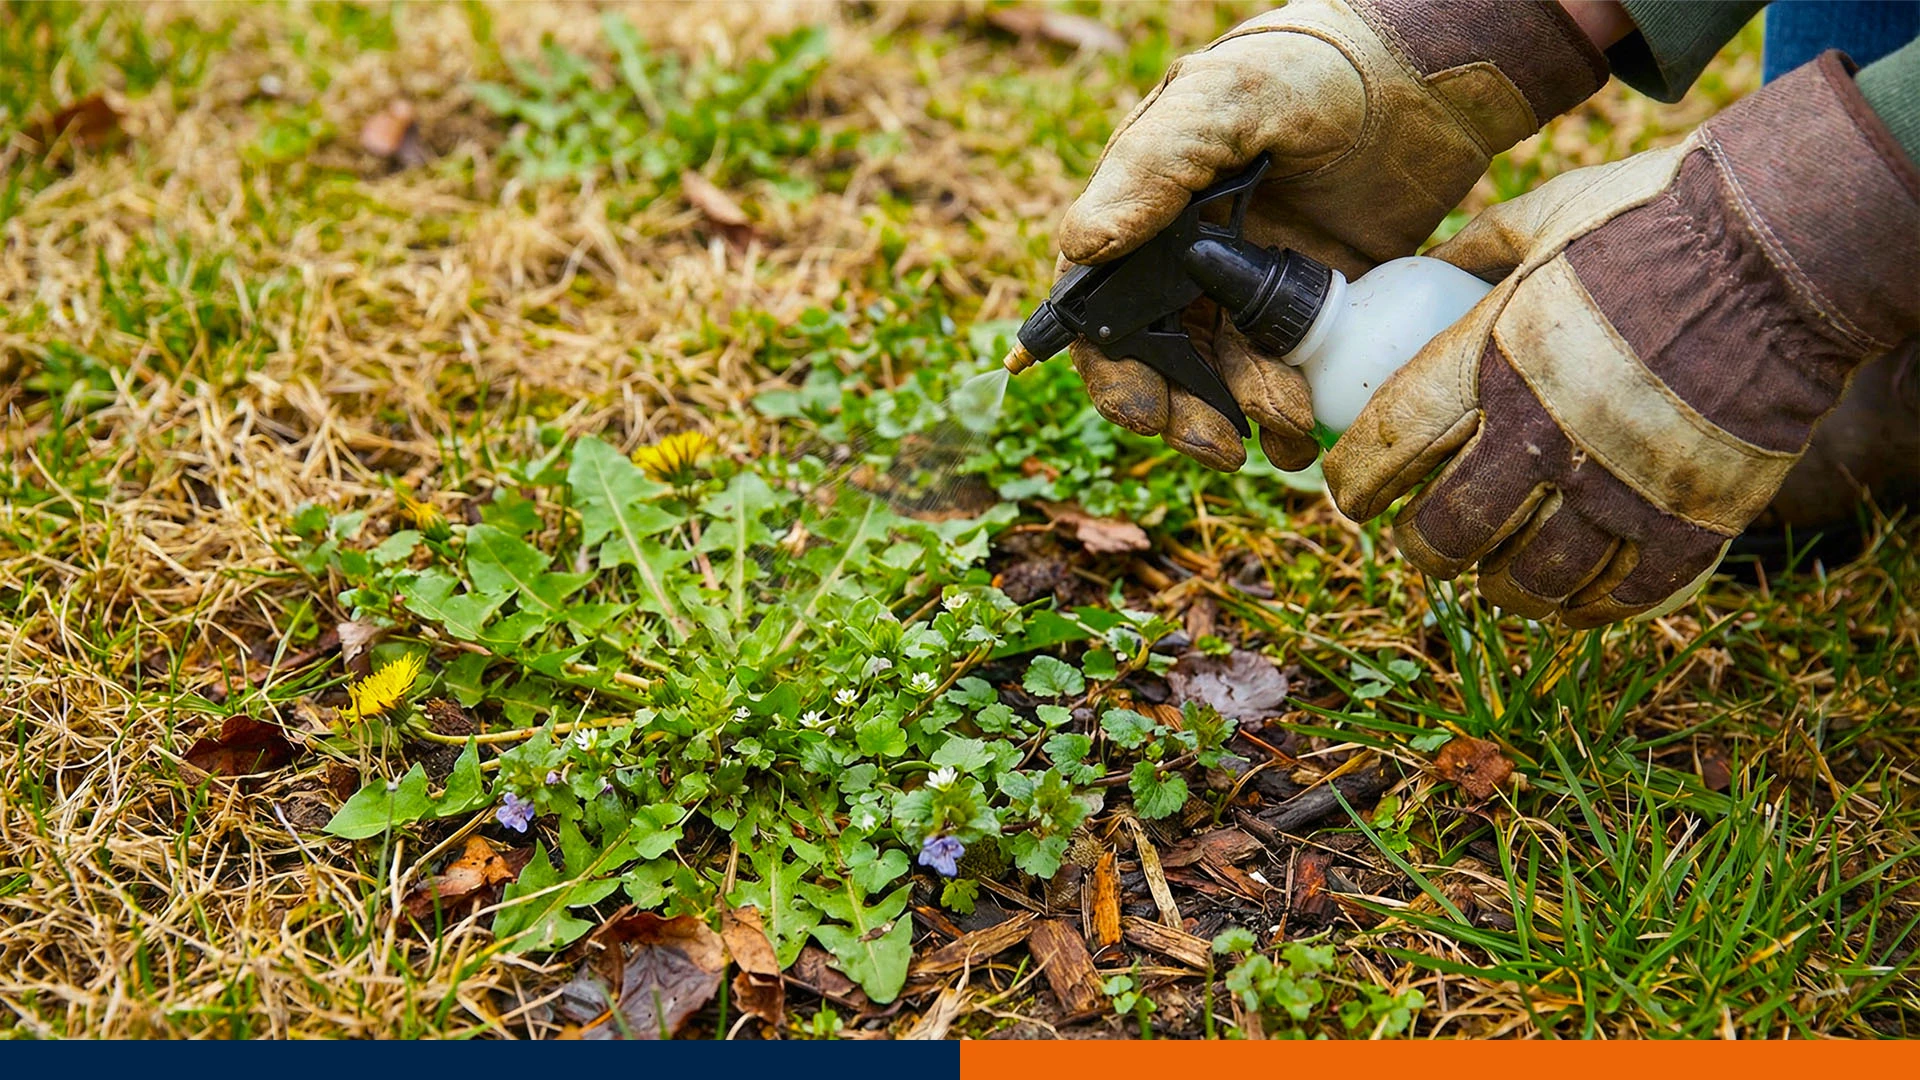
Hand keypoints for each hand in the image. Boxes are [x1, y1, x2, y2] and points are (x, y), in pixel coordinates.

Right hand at [1056, 0, 1607, 470]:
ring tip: (1291, 426)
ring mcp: (1252, 291)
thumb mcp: (1227, 100)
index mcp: (1146, 218)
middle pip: (1160, 363)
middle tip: (1222, 444)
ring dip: (1247, 417)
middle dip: (1182, 413)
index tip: (1144, 411)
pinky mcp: (1316, 309)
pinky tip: (1318, 427)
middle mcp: (1189, 263)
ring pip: (1226, 381)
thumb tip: (1083, 245)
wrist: (1427, 74)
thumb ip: (1153, 165)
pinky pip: (1292, 376)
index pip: (1102, 312)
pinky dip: (1299, 413)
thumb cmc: (1314, 67)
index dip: (1112, 371)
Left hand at [1324, 53, 1919, 626]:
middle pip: (1447, 530)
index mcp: (1495, 358)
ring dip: (1498, 586)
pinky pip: (1623, 594)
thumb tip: (1422, 266)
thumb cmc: (1661, 216)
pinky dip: (1587, 606)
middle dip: (1420, 547)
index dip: (1354, 483)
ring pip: (1527, 579)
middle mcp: (1548, 433)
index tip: (1350, 494)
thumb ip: (1478, 246)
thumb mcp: (1548, 211)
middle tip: (1419, 541)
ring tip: (1491, 575)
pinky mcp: (1693, 517)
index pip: (1388, 445)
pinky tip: (1571, 598)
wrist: (1791, 243)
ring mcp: (1621, 484)